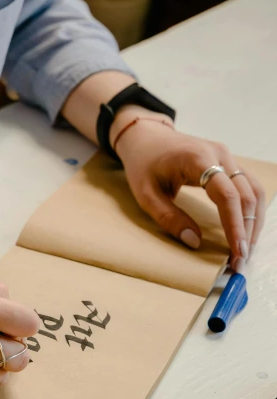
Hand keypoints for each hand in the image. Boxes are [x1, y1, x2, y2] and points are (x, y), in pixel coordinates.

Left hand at [111, 108, 265, 271]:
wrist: (146, 137)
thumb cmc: (143, 164)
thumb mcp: (146, 195)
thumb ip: (169, 218)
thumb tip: (194, 242)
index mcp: (198, 159)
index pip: (227, 195)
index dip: (235, 226)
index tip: (236, 252)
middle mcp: (219, 154)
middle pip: (247, 195)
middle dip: (247, 230)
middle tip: (241, 261)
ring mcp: (227, 157)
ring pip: (254, 191)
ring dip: (253, 222)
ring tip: (245, 250)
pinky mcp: (228, 163)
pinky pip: (248, 187)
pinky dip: (250, 211)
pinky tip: (245, 231)